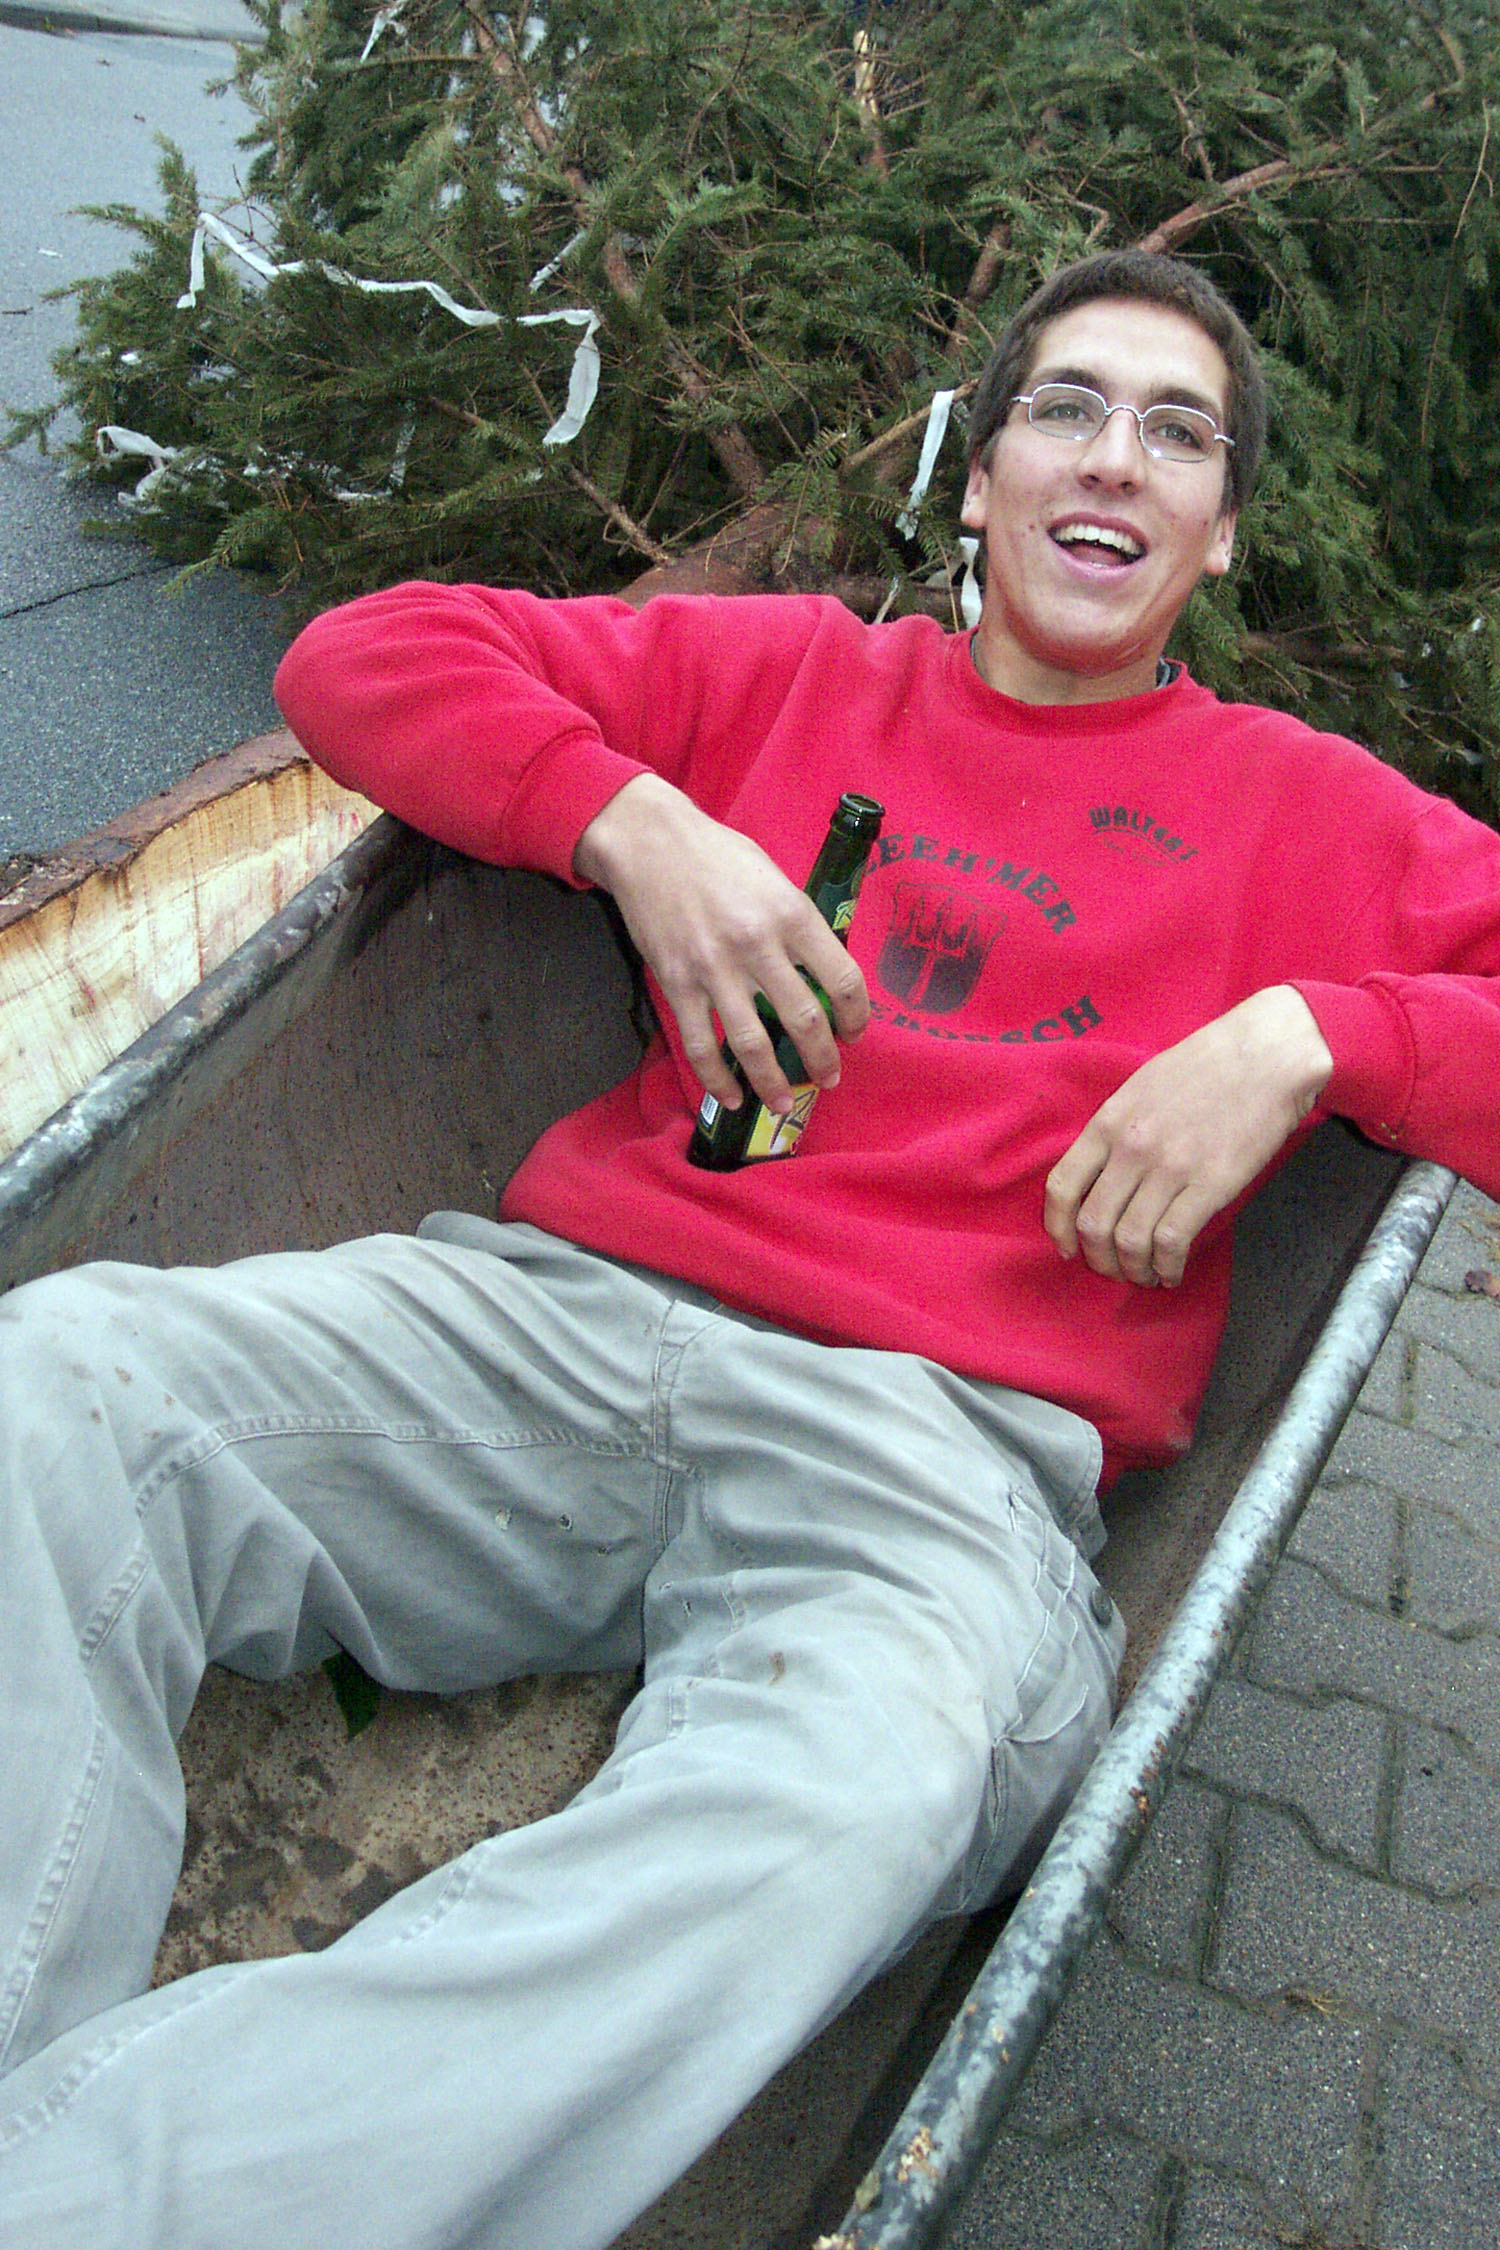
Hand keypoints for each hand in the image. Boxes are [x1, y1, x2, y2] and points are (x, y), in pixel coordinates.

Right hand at [574, 774, 869, 1112]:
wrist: (651, 845)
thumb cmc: (719, 856)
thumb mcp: (775, 879)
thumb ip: (798, 925)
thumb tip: (820, 972)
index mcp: (791, 914)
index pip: (842, 978)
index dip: (857, 1015)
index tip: (855, 1033)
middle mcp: (757, 944)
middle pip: (804, 1019)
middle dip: (822, 1059)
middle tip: (829, 1077)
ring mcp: (714, 968)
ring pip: (753, 1044)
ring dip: (773, 1082)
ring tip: (784, 1102)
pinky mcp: (677, 983)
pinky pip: (701, 1045)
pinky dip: (717, 1079)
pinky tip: (731, 1097)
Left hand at [1044, 986, 1333, 1287]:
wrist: (1267, 1054)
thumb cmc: (1206, 1066)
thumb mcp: (1141, 1086)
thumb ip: (1116, 1130)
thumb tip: (1099, 1175)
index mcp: (1109, 1122)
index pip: (1062, 1186)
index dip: (1059, 1226)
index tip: (1069, 1246)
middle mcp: (1132, 1148)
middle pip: (1093, 1223)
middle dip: (1099, 1258)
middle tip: (1113, 1269)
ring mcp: (1170, 1168)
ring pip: (1130, 1240)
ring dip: (1133, 1269)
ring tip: (1144, 1275)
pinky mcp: (1211, 1185)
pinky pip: (1172, 1241)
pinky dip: (1167, 1267)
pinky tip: (1172, 1272)